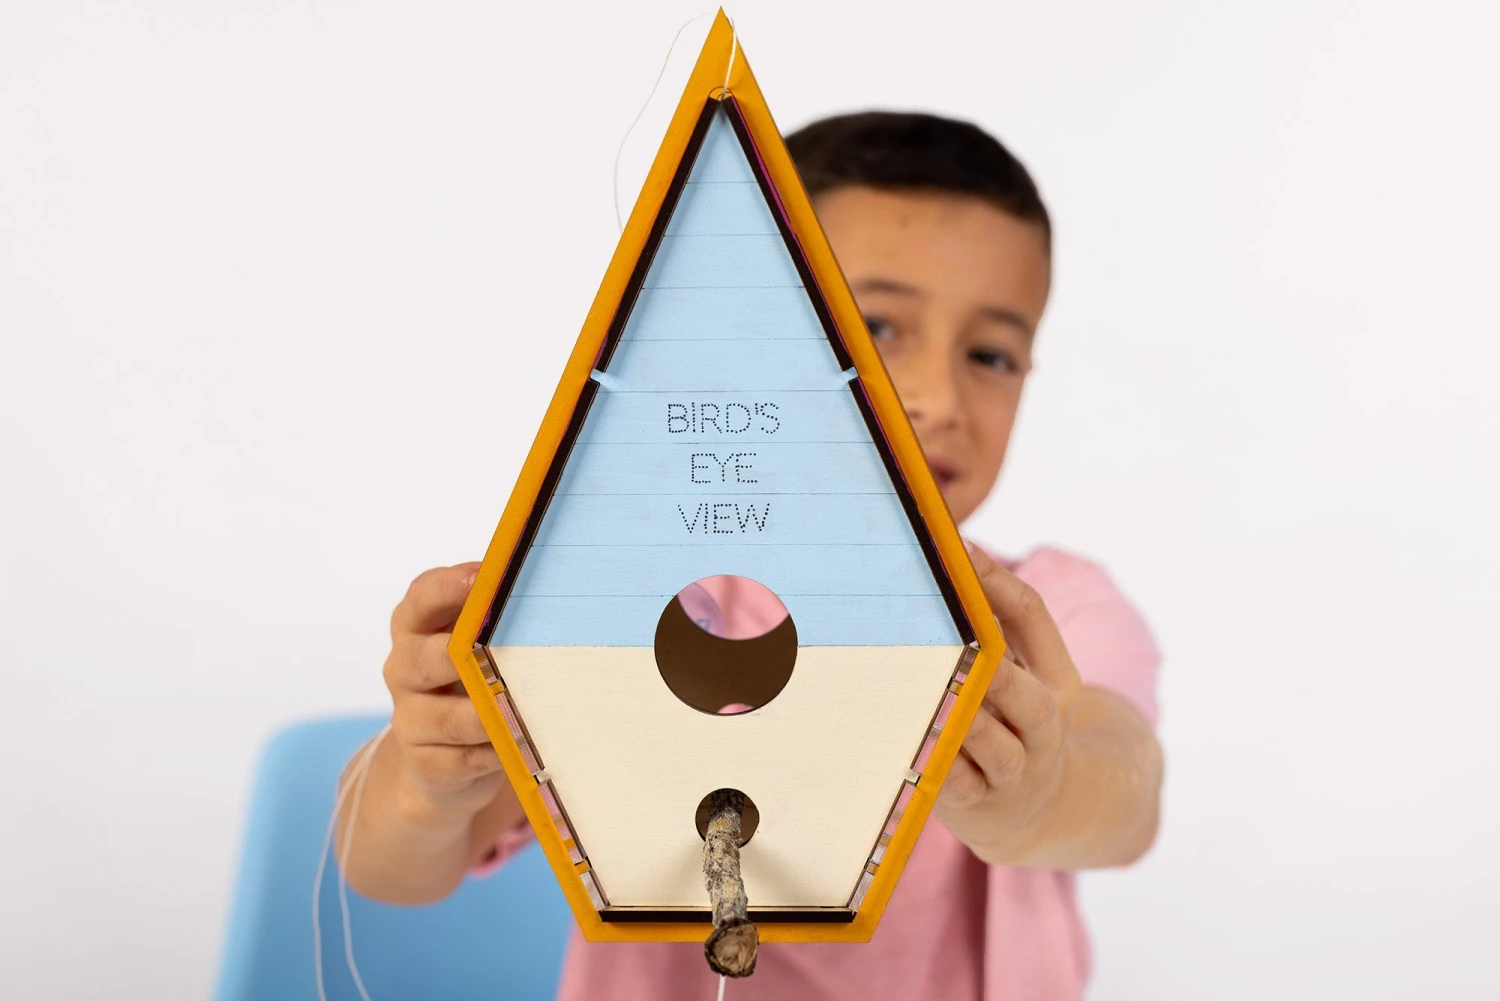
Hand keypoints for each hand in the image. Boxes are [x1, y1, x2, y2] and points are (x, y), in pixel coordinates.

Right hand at [383, 562, 504, 820]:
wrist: (440, 761)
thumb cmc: (473, 681)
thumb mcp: (476, 643)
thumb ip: (496, 616)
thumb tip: (546, 584)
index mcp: (415, 627)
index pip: (421, 598)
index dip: (448, 587)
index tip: (482, 576)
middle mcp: (404, 669)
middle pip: (425, 658)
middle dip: (460, 654)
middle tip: (495, 651)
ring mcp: (411, 718)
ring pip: (448, 717)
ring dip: (487, 715)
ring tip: (523, 711)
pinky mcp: (429, 763)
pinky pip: (465, 759)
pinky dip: (496, 753)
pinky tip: (523, 747)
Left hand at [933, 543, 1081, 864]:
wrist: (1039, 810)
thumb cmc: (1014, 719)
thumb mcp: (1025, 669)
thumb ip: (996, 619)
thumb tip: (954, 551)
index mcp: (1054, 678)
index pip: (1034, 619)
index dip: (997, 582)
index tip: (956, 548)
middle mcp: (1043, 726)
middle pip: (1029, 696)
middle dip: (996, 669)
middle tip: (959, 639)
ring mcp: (1016, 772)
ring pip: (998, 748)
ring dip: (965, 722)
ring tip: (931, 694)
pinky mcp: (981, 806)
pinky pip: (960, 786)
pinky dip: (938, 764)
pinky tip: (911, 741)